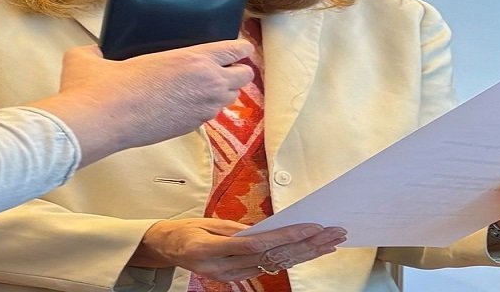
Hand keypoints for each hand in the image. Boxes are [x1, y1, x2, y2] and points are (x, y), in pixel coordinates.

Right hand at [29, 40, 253, 164]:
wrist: (99, 122)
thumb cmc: (100, 85)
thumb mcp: (94, 55)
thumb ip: (99, 49)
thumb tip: (93, 51)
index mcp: (192, 58)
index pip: (235, 49)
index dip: (241, 47)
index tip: (237, 46)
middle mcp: (205, 84)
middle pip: (244, 75)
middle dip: (237, 69)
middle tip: (221, 66)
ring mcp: (200, 110)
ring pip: (230, 98)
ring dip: (223, 90)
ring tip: (203, 84)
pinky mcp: (189, 129)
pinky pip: (209, 115)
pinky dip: (203, 107)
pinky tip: (184, 102)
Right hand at [129, 218, 345, 280]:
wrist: (165, 250)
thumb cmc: (183, 231)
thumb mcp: (206, 222)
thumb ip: (237, 229)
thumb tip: (268, 230)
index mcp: (211, 249)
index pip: (258, 245)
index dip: (287, 236)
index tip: (312, 227)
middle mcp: (223, 268)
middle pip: (273, 258)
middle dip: (307, 245)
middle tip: (333, 233)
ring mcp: (230, 276)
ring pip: (275, 266)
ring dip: (305, 254)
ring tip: (330, 242)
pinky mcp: (236, 278)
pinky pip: (268, 268)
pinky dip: (291, 259)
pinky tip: (308, 252)